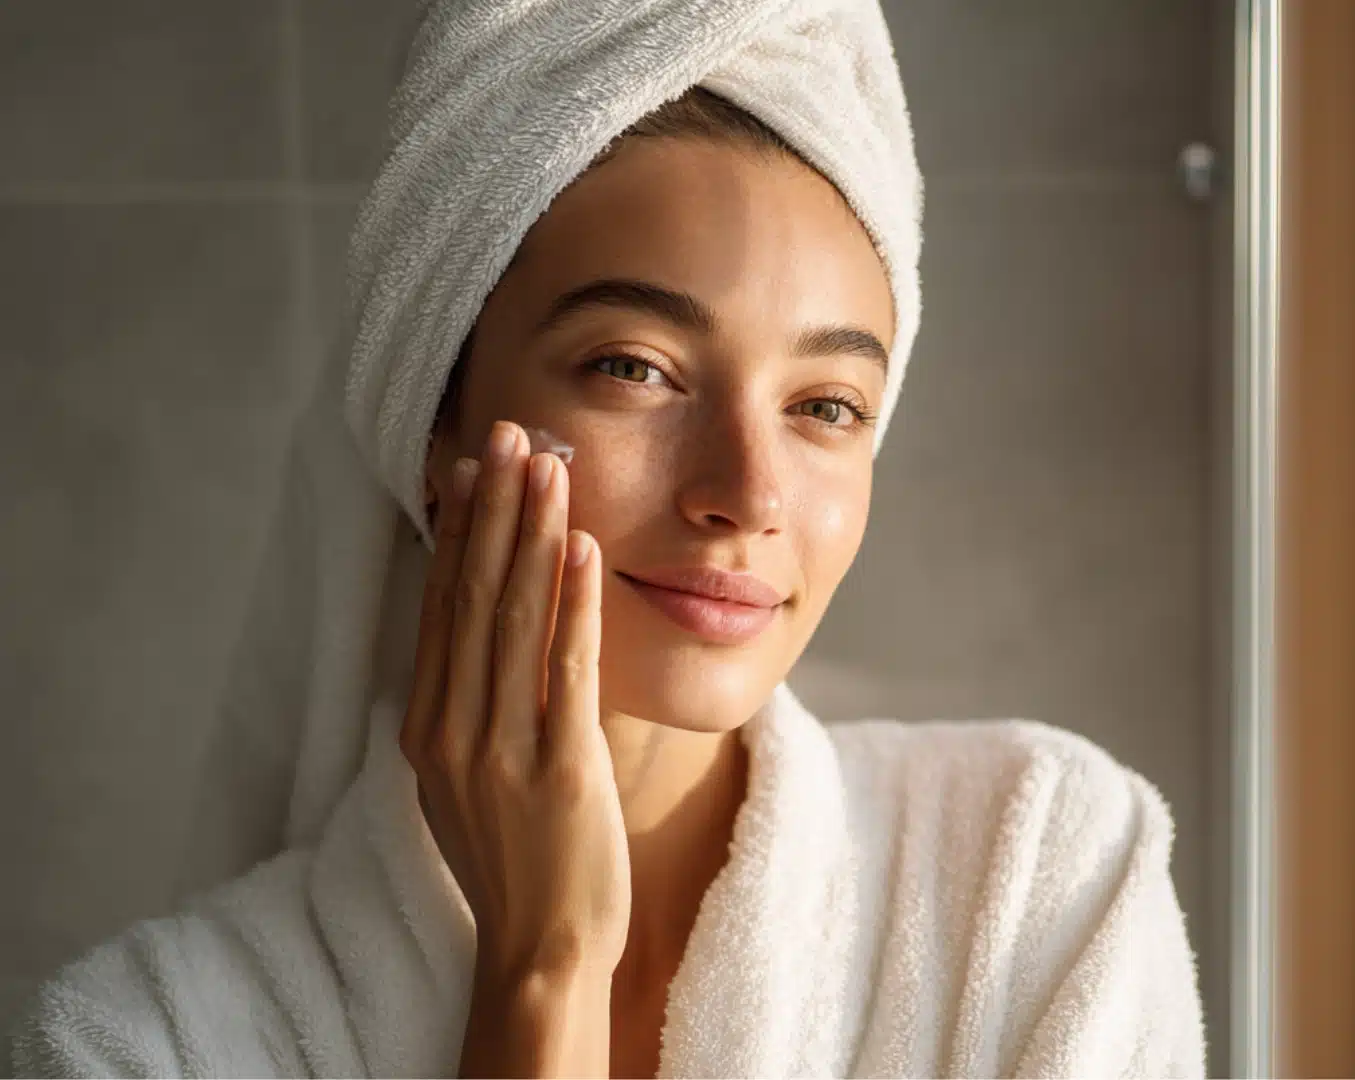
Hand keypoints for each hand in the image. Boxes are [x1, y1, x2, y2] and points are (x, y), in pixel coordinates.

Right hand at [401, 420, 630, 986]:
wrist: (540, 949)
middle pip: (471, 596)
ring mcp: (500, 747)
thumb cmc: (517, 864)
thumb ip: (465, 712)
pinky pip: (566, 666)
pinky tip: (586, 547)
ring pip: (513, 617)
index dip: (457, 533)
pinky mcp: (557, 765)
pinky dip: (575, 601)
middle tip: (508, 435)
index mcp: (426, 729)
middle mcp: (452, 729)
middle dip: (492, 509)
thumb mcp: (467, 782)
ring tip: (547, 465)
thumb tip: (475, 642)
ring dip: (532, 534)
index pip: (440, 608)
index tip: (470, 468)